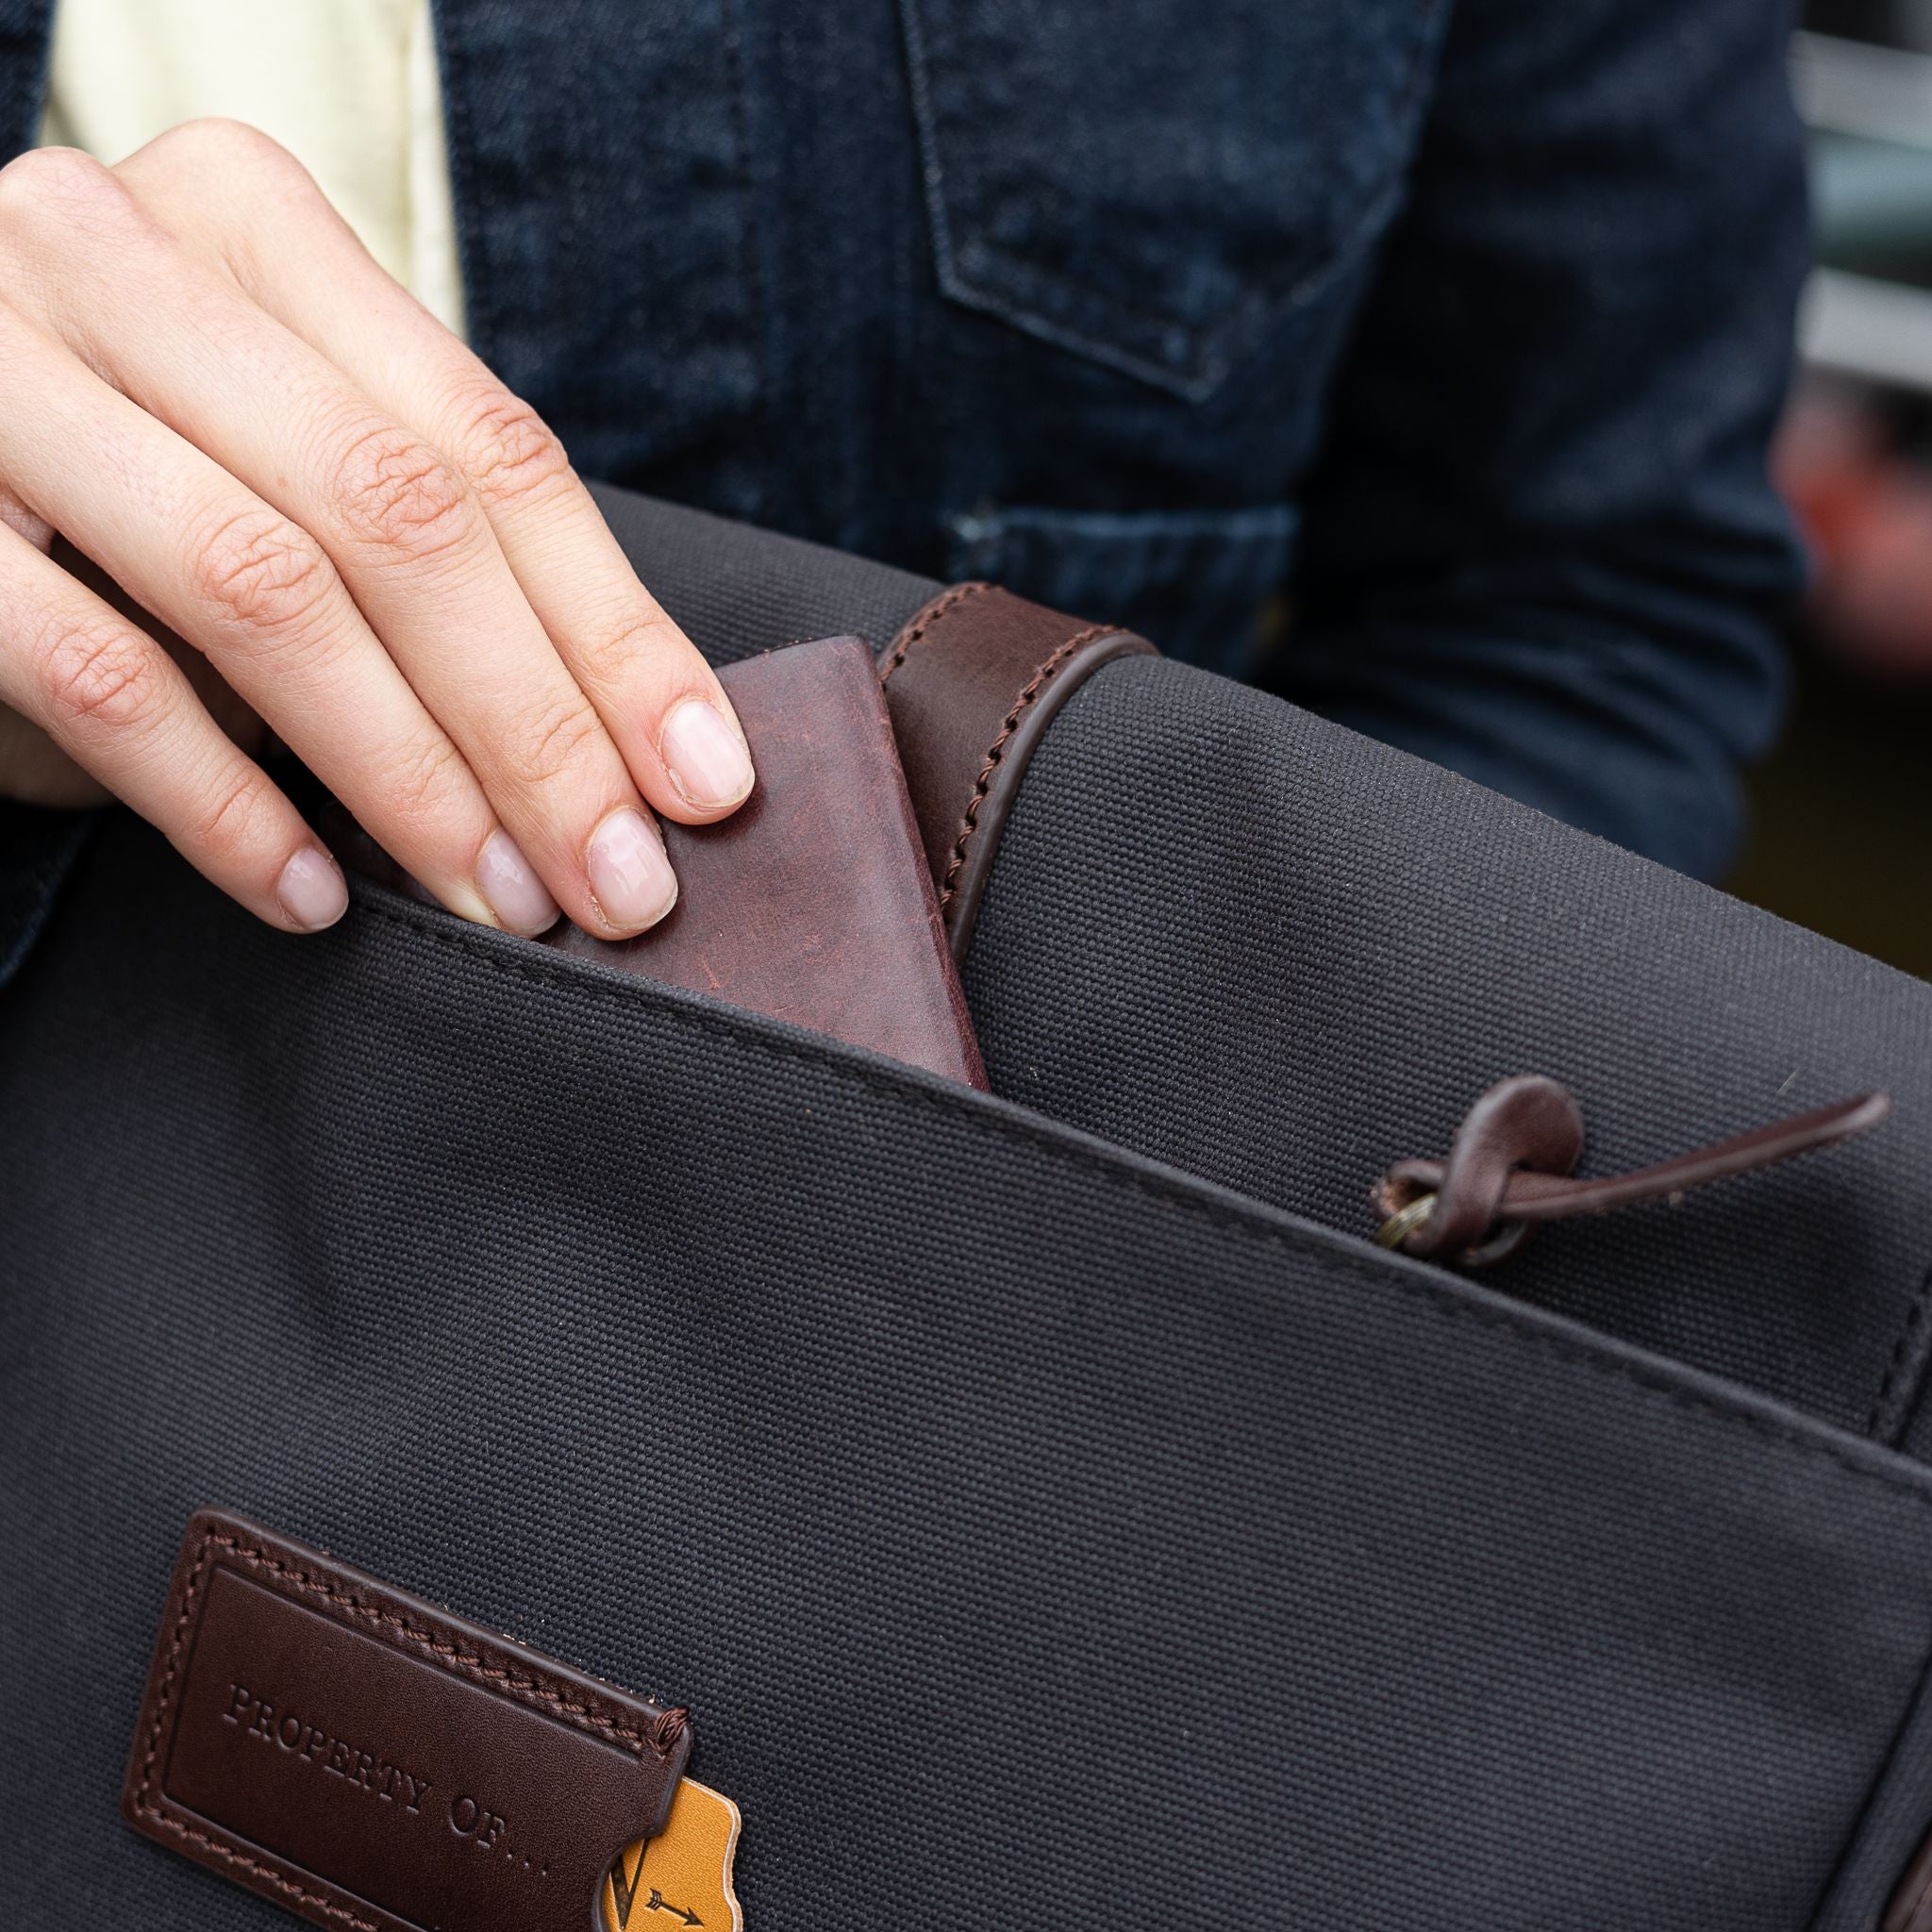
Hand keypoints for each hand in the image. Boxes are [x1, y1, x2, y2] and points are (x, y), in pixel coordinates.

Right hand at [0, 120, 755, 936]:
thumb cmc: (119, 466)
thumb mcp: (283, 450)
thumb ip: (425, 534)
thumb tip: (638, 743)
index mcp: (252, 223)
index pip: (490, 449)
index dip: (617, 633)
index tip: (703, 782)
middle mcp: (119, 254)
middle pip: (399, 518)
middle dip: (536, 727)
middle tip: (616, 881)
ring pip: (264, 590)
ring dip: (409, 777)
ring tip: (498, 898)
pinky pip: (97, 677)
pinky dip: (223, 808)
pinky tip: (311, 895)